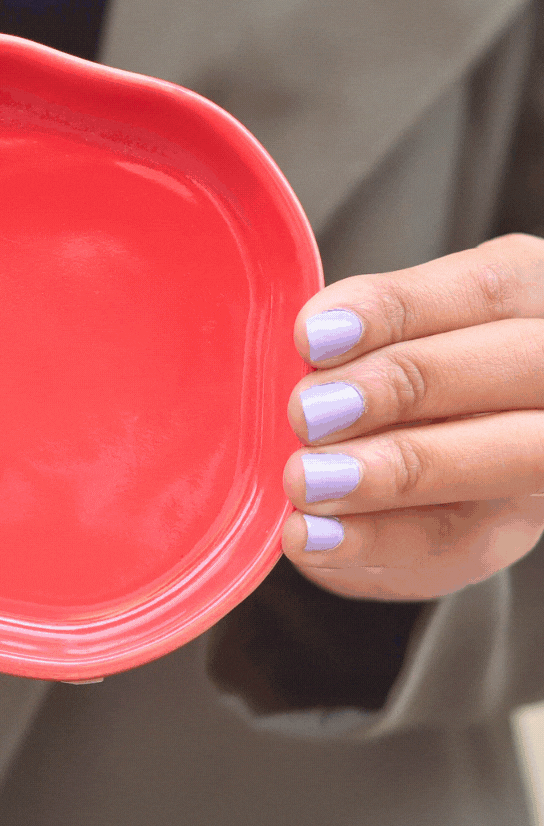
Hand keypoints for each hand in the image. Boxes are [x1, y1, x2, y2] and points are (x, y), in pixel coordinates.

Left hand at [281, 234, 543, 601]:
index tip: (314, 333)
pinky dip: (373, 537)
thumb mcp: (395, 335)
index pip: (486, 287)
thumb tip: (312, 344)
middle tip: (308, 411)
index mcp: (534, 296)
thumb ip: (370, 332)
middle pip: (518, 365)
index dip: (401, 307)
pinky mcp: (506, 531)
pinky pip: (455, 538)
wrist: (425, 470)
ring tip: (304, 479)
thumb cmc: (403, 375)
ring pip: (508, 457)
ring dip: (394, 472)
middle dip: (406, 384)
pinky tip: (309, 534)